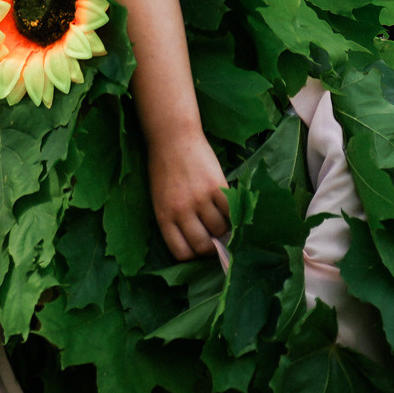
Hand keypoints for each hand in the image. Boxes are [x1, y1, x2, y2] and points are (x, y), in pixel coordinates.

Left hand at [149, 131, 231, 260]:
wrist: (172, 137)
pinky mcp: (217, 186)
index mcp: (163, 216)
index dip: (194, 255)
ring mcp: (200, 199)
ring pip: (220, 229)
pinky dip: (232, 213)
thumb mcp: (161, 198)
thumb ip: (175, 220)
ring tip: (220, 217)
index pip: (182, 253)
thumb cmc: (164, 168)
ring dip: (224, 227)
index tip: (200, 249)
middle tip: (216, 239)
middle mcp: (181, 211)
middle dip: (212, 247)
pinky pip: (231, 211)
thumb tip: (199, 242)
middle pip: (204, 246)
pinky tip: (227, 207)